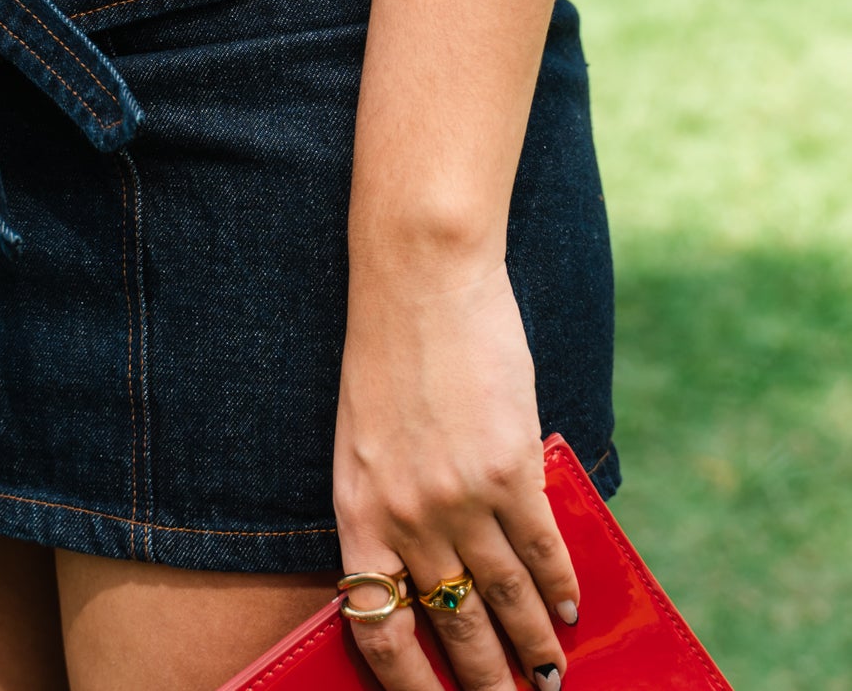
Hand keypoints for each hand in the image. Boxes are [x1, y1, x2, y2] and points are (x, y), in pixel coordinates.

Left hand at [333, 254, 579, 690]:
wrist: (418, 277)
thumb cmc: (386, 351)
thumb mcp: (365, 439)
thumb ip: (392, 504)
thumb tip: (431, 567)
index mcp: (357, 513)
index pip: (377, 631)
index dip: (408, 683)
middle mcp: (407, 518)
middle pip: (453, 629)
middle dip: (485, 680)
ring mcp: (462, 497)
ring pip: (507, 601)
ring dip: (533, 648)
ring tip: (549, 676)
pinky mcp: (511, 468)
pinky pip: (544, 550)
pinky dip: (562, 587)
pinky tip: (570, 609)